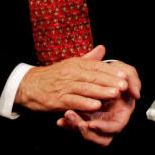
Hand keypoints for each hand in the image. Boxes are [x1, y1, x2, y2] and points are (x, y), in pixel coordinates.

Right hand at [14, 45, 132, 113]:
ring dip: (101, 91)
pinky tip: (95, 106)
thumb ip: (88, 58)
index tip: (124, 76)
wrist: (29, 85)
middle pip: (93, 77)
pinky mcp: (57, 99)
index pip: (96, 67)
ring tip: (114, 94)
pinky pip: (73, 101)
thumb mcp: (70, 64)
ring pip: (85, 88)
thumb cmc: (52, 76)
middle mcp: (71, 73)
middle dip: (110, 81)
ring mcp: (64, 86)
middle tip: (124, 85)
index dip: (111, 72)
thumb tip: (103, 49)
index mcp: (75, 64)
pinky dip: (85, 103)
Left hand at [56, 58, 139, 145]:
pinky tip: (60, 121)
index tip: (92, 124)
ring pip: (86, 133)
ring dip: (75, 127)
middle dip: (87, 132)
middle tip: (77, 123)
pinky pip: (75, 127)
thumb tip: (136, 94)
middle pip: (99, 137)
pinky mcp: (83, 118)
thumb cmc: (116, 74)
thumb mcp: (126, 73)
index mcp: (120, 113)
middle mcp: (108, 120)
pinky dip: (68, 125)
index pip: (114, 127)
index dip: (104, 127)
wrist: (102, 72)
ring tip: (67, 117)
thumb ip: (133, 81)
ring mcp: (95, 120)